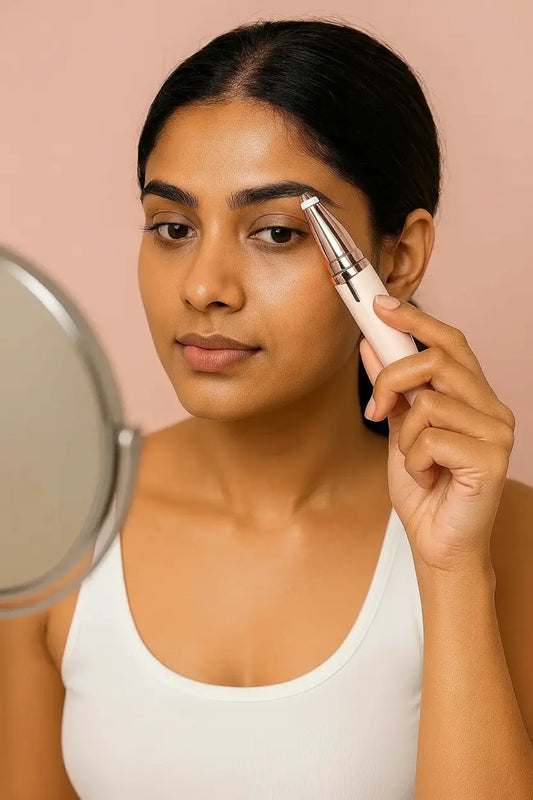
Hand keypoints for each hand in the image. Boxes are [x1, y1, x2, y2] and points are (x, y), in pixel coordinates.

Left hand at [359, 295, 515, 573]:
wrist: (437, 544)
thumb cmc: (425, 491)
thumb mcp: (399, 431)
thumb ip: (392, 390)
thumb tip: (370, 346)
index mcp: (473, 398)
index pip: (450, 343)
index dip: (416, 319)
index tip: (380, 304)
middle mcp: (491, 408)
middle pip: (437, 360)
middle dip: (392, 379)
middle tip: (375, 409)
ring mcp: (496, 432)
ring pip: (428, 402)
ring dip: (405, 436)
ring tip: (416, 462)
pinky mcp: (491, 458)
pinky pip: (431, 438)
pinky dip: (415, 461)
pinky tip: (428, 479)